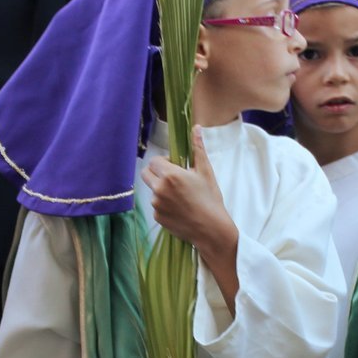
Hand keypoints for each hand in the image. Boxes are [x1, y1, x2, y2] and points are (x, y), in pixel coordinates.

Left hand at [141, 127, 236, 254]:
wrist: (211, 229)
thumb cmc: (210, 198)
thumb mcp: (206, 171)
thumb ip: (197, 148)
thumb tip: (196, 128)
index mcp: (170, 175)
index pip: (154, 161)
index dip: (163, 162)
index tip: (175, 166)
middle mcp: (159, 189)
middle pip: (146, 174)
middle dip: (156, 173)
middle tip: (173, 178)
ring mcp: (156, 205)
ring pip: (152, 190)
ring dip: (161, 190)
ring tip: (181, 196)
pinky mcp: (157, 218)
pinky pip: (156, 206)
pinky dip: (164, 205)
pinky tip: (179, 209)